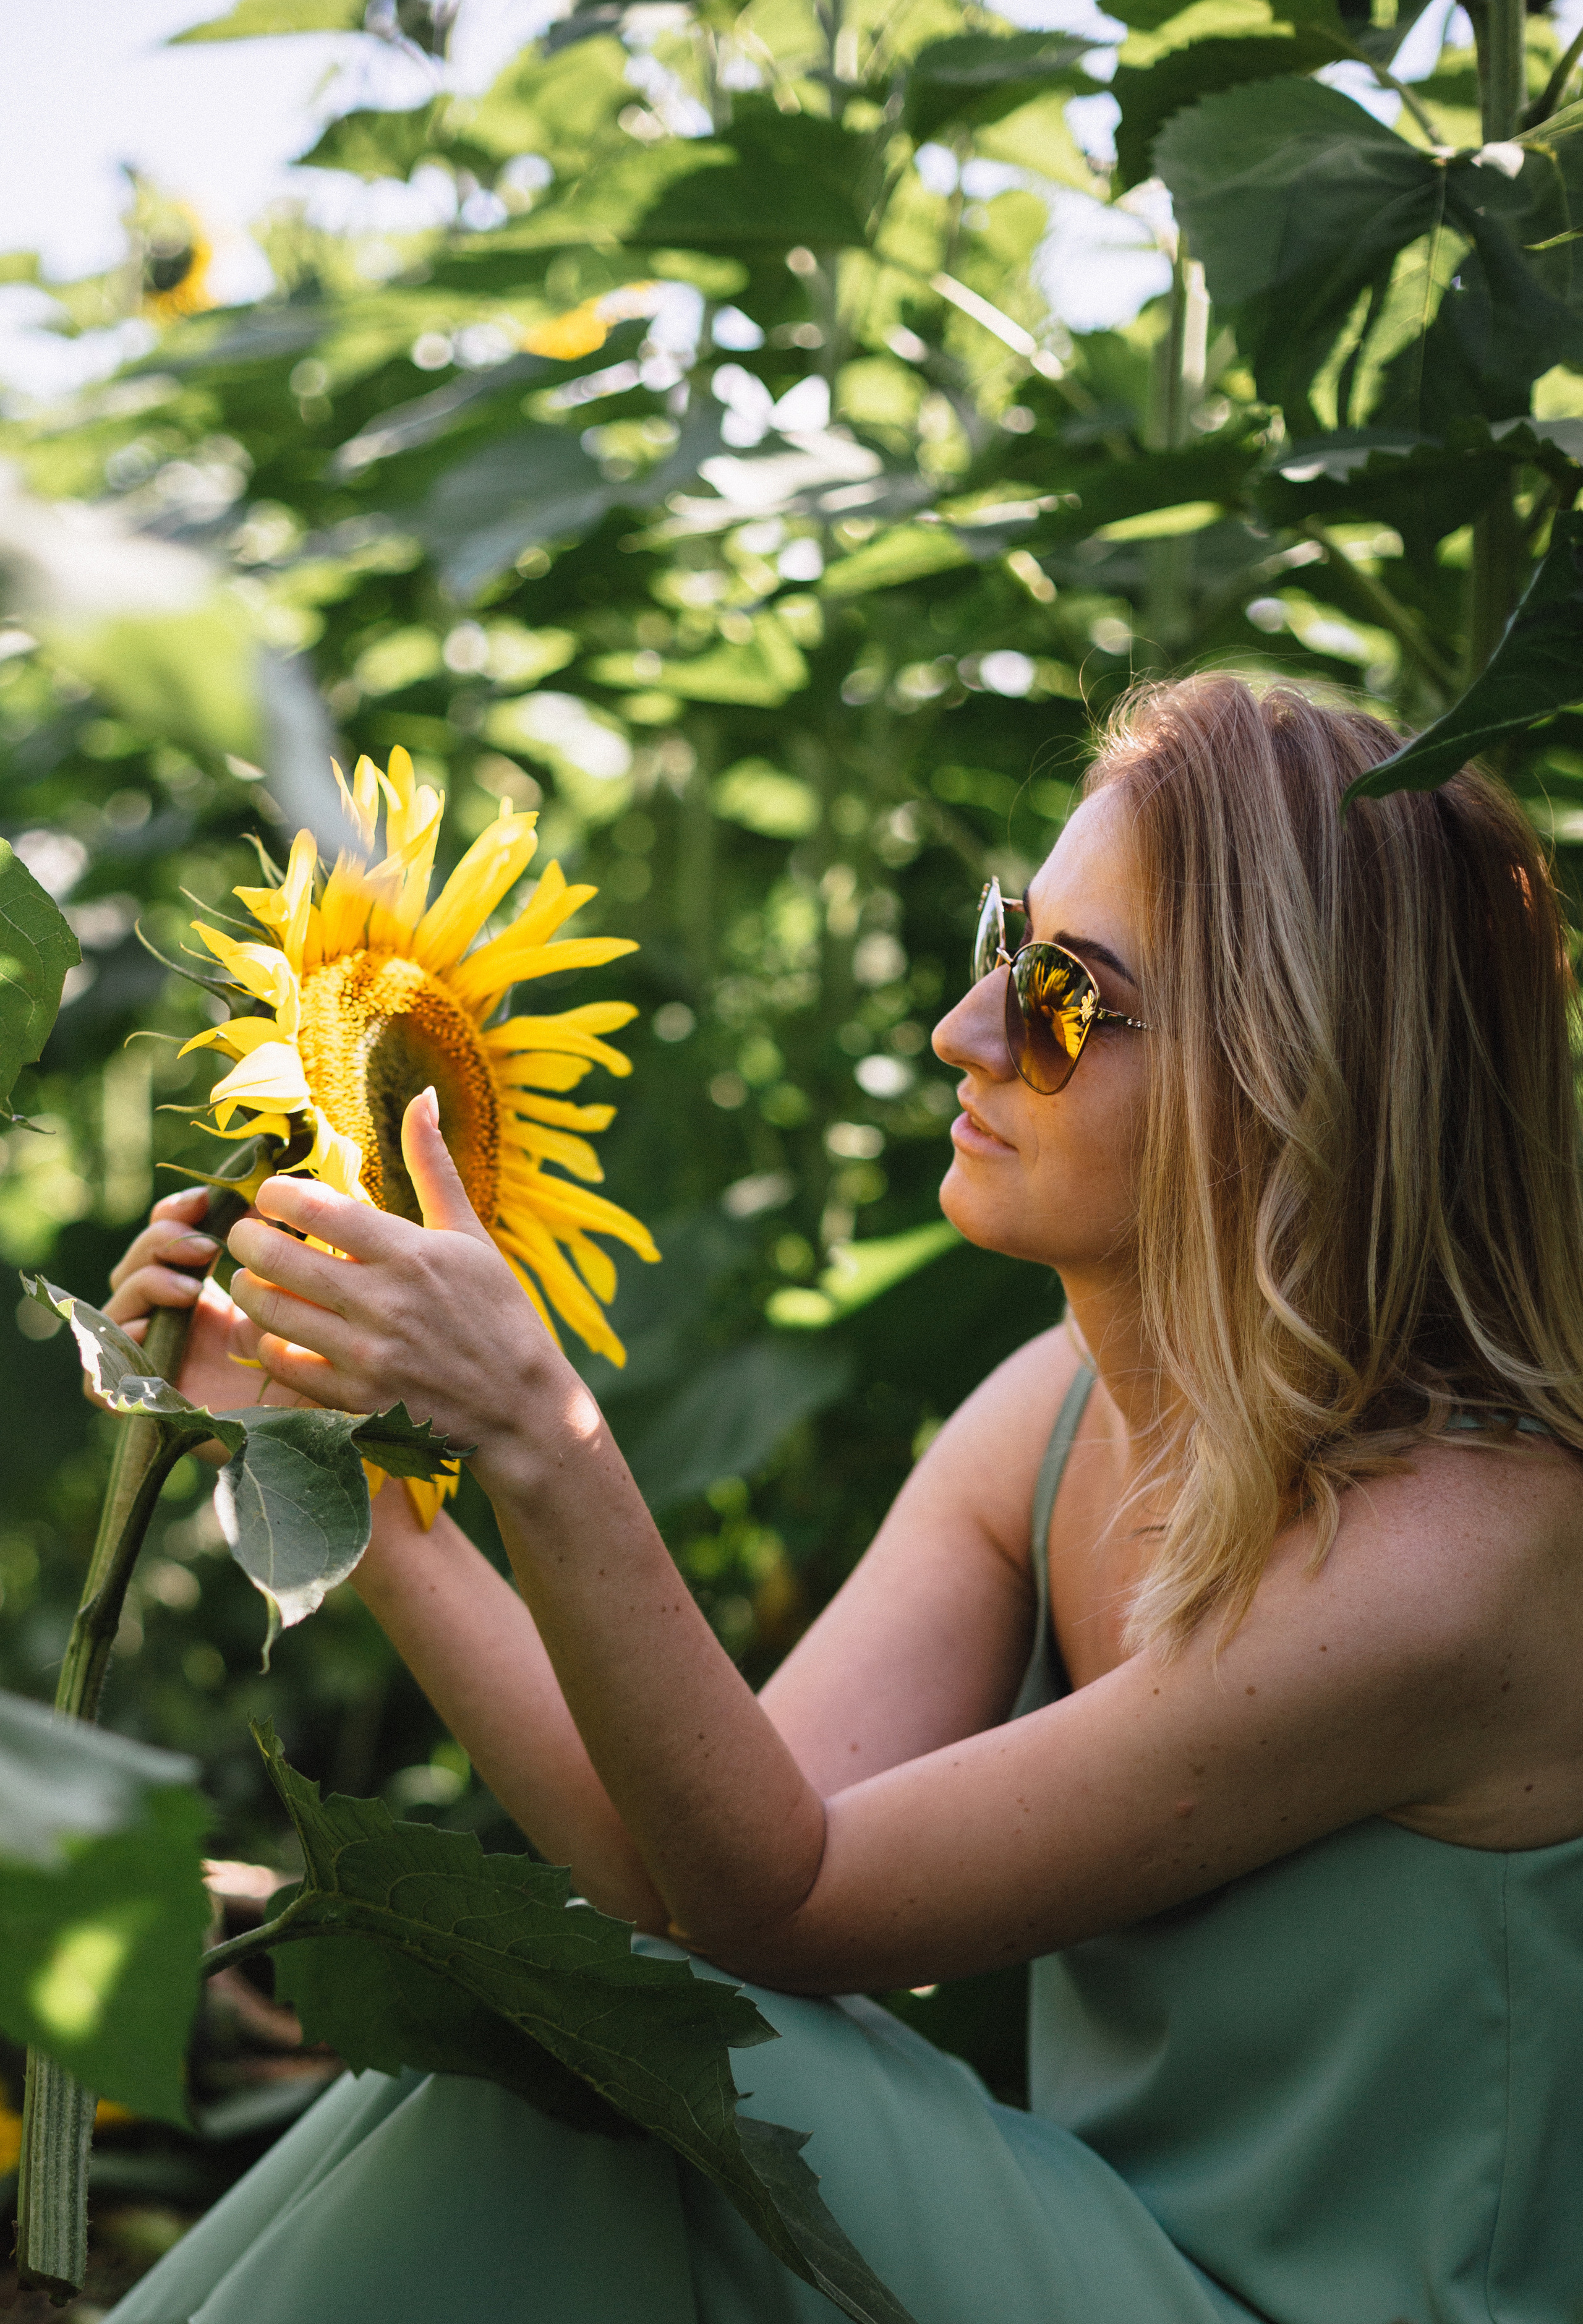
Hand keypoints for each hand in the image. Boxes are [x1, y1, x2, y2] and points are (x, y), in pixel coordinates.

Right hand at [104, 1187, 317, 1436]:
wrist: (330, 1436)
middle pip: (137, 1265)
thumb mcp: (308, 1302)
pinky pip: (100, 1376)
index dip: (176, 1212)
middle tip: (206, 1248)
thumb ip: (292, 1256)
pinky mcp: (146, 1406)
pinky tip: (152, 1331)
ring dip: (148, 1281)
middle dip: (162, 1240)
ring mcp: (158, 1362)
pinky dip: (116, 1347)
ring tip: (191, 1286)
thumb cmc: (328, 1371)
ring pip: (116, 1306)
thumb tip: (282, 1201)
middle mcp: (177, 1326)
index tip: (205, 1199)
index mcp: (210, 1298)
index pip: (169, 1239)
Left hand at [226, 1088, 560, 1465]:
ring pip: (267, 1313)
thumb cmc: (498, 1311)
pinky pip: (280, 1366)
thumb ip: (433, 1166)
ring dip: (248, 1291)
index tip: (271, 1196)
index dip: (275, 1194)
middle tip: (248, 1235)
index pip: (315, 1207)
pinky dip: (268, 1345)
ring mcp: (367, 1354)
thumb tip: (422, 1097)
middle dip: (246, 1239)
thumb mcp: (471, 1233)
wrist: (522, 1405)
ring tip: (255, 1282)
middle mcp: (383, 1300)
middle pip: (275, 1258)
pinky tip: (279, 1333)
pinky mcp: (356, 1399)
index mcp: (409, 1251)